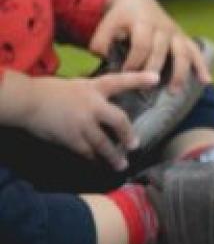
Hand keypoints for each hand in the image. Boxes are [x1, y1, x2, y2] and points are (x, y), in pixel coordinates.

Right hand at [15, 73, 157, 169]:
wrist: (27, 102)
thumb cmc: (50, 91)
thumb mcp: (77, 86)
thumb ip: (93, 94)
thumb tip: (105, 105)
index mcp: (93, 88)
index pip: (120, 81)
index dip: (139, 80)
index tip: (156, 78)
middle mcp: (92, 105)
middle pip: (118, 121)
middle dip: (128, 134)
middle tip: (134, 145)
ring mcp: (82, 123)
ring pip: (103, 143)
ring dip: (113, 156)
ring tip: (121, 165)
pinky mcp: (71, 138)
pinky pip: (86, 152)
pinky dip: (93, 158)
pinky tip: (98, 164)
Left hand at [90, 0, 209, 88]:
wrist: (137, 0)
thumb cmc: (121, 17)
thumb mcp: (106, 23)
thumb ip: (101, 40)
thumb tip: (103, 57)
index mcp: (143, 22)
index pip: (142, 44)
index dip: (134, 61)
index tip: (125, 74)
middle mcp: (163, 27)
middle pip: (161, 51)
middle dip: (154, 70)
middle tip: (146, 89)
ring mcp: (175, 33)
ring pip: (182, 53)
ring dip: (180, 73)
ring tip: (174, 91)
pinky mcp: (183, 37)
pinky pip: (195, 52)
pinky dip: (202, 66)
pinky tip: (206, 81)